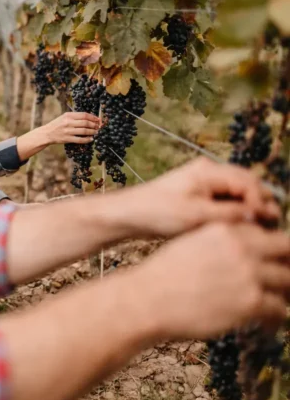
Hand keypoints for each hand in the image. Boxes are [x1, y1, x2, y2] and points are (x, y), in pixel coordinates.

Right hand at [39, 112, 100, 144]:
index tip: (97, 119)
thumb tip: (89, 118)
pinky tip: (91, 139)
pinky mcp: (67, 139)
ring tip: (96, 132)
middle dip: (94, 125)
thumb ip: (75, 116)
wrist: (47, 133)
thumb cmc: (57, 124)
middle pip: (85, 123)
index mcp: (68, 115)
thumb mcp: (64, 117)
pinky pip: (80, 139)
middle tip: (98, 126)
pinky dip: (87, 139)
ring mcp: (68, 131)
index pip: (84, 115)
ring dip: (92, 132)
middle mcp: (68, 122)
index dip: (93, 117)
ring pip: (84, 131)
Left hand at [116, 157, 279, 238]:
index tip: (268, 220)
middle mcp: (208, 171)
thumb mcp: (196, 215)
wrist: (127, 214)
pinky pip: (224, 199)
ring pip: (237, 192)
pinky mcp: (197, 194)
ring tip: (258, 228)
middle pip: (246, 184)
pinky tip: (239, 227)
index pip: (248, 181)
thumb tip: (262, 213)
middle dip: (260, 202)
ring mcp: (202, 182)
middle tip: (271, 224)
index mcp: (207, 171)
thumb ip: (230, 213)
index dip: (261, 201)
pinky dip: (235, 210)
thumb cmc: (157, 212)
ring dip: (248, 207)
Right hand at [133, 222, 289, 339]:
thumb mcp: (191, 245)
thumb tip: (241, 254)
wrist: (147, 299)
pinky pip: (279, 310)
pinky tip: (266, 322)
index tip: (275, 259)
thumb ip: (221, 244)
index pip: (267, 233)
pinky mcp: (252, 303)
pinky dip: (276, 317)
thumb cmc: (162, 276)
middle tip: (282, 279)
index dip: (275, 247)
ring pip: (287, 281)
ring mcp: (250, 275)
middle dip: (286, 266)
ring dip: (284, 293)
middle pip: (286, 252)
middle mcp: (242, 248)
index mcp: (225, 230)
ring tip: (277, 303)